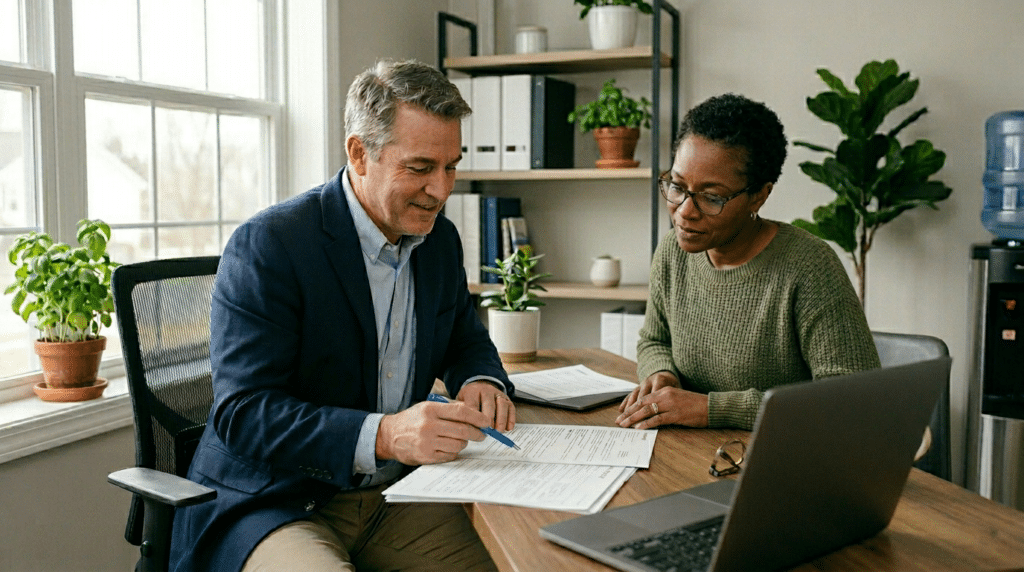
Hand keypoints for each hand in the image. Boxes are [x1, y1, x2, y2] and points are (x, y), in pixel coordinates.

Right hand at [376, 399, 491, 464]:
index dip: (477, 417)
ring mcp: (426, 442)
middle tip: (482, 435)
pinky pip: (449, 456)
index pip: (461, 412)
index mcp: (430, 410)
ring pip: (458, 444)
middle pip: (463, 430)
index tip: (486, 422)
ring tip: (460, 440)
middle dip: (476, 433)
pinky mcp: (426, 456)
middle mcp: (428, 425)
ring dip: (464, 443)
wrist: (389, 436)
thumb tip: (474, 414)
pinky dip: (453, 452)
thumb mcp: (427, 408)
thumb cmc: (412, 420)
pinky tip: (449, 447)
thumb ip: (449, 409)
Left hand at [456, 381, 515, 431]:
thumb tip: (466, 429)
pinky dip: (511, 419)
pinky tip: (508, 428)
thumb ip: (463, 413)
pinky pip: (511, 407)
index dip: (475, 417)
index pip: (473, 404)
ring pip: (502, 404)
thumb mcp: (461, 403)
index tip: (476, 428)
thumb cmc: (469, 399)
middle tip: (488, 431)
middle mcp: (486, 390)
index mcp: (472, 391)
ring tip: (498, 431)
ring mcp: (498, 394)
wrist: (479, 386)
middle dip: (489, 418)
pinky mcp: (507, 399)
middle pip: (489, 403)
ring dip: (501, 419)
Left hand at [616, 372, 708, 428]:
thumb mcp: (676, 399)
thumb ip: (663, 402)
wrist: (711, 406)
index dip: (631, 407)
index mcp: (665, 390)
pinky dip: (646, 423)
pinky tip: (638, 428)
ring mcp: (670, 405)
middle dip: (628, 413)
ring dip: (633, 419)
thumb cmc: (695, 405)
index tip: (622, 414)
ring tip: (624, 425)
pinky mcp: (676, 415)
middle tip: (618, 421)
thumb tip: (649, 413)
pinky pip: (657, 419)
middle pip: (642, 404)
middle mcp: (666, 395)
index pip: (643, 398)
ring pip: (646, 411)